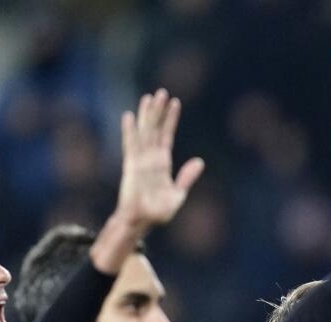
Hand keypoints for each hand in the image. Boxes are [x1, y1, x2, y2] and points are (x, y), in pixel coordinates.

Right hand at [114, 89, 204, 230]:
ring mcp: (140, 160)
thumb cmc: (158, 212)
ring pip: (144, 132)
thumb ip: (187, 177)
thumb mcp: (178, 194)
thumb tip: (200, 161)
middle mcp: (150, 158)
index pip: (167, 136)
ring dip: (147, 115)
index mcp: (162, 163)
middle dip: (159, 111)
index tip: (175, 103)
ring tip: (149, 97)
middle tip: (162, 91)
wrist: (142, 221)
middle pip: (155, 129)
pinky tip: (129, 117)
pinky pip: (130, 145)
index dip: (171, 120)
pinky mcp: (131, 166)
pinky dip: (130, 131)